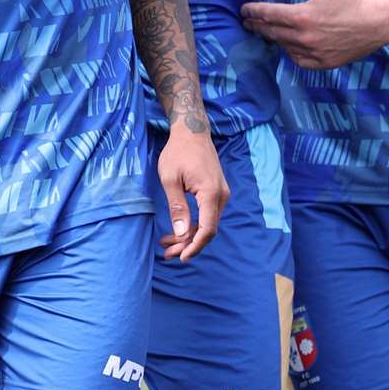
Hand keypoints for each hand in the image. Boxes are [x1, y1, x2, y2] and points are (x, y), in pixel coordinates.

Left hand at [155, 126, 228, 261]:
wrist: (192, 132)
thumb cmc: (178, 152)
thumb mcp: (170, 179)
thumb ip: (177, 207)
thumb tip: (181, 233)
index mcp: (211, 193)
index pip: (208, 229)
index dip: (195, 246)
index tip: (181, 257)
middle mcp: (221, 196)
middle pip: (208, 229)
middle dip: (188, 244)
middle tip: (167, 254)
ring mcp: (221, 194)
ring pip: (208, 223)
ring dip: (189, 236)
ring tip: (168, 245)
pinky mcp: (217, 192)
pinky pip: (208, 214)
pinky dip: (194, 224)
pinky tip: (178, 230)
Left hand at [240, 0, 388, 69]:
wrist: (383, 21)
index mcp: (303, 16)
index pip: (269, 14)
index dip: (254, 11)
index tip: (244, 10)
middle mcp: (305, 37)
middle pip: (272, 32)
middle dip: (257, 26)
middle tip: (248, 22)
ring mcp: (315, 52)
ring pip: (285, 47)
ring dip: (273, 39)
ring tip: (266, 32)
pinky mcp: (325, 63)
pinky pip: (300, 60)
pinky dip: (292, 53)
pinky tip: (289, 46)